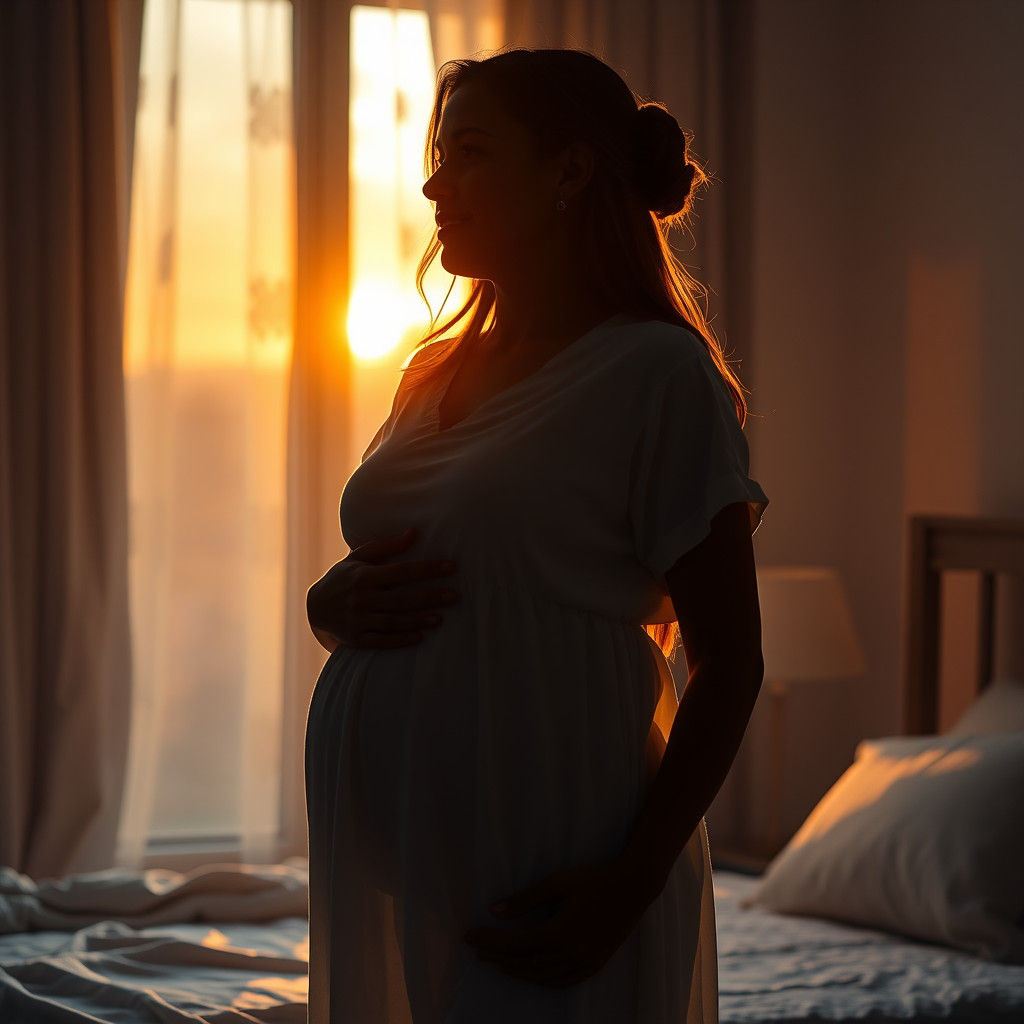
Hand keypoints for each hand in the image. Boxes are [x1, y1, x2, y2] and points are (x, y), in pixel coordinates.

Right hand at [306, 526, 458, 650]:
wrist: (315, 607)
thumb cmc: (344, 577)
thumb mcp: (359, 557)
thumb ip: (387, 546)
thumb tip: (416, 532)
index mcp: (363, 576)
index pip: (402, 571)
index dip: (428, 569)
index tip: (452, 566)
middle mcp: (360, 599)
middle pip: (401, 598)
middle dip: (430, 597)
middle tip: (455, 596)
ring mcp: (357, 620)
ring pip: (393, 621)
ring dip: (418, 620)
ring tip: (440, 618)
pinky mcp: (356, 639)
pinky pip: (382, 641)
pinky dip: (400, 640)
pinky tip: (419, 637)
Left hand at [464, 857, 657, 988]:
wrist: (633, 888)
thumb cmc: (593, 879)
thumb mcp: (557, 883)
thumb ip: (525, 899)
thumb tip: (494, 910)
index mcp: (559, 932)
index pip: (515, 944)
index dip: (490, 941)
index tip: (469, 936)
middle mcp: (570, 953)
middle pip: (524, 962)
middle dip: (497, 956)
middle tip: (477, 949)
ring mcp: (584, 963)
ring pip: (542, 976)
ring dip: (517, 971)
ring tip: (498, 963)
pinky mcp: (594, 965)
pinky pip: (563, 982)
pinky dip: (542, 981)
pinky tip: (531, 974)